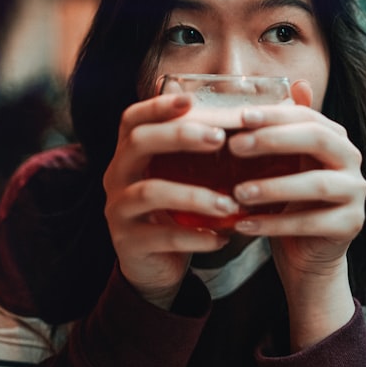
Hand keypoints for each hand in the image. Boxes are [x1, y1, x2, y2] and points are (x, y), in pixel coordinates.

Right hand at [102, 92, 238, 308]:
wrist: (154, 267)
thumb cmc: (176, 212)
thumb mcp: (182, 179)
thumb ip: (202, 152)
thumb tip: (249, 120)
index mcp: (129, 154)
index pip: (133, 119)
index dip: (157, 105)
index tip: (190, 99)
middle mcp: (116, 175)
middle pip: (138, 142)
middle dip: (179, 136)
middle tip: (218, 138)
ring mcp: (118, 209)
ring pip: (150, 191)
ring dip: (195, 195)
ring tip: (231, 204)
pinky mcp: (128, 243)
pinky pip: (162, 237)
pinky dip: (195, 237)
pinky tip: (222, 238)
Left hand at [226, 81, 365, 348]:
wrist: (308, 253)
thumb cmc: (289, 201)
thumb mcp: (284, 163)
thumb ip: (285, 127)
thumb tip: (296, 81)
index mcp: (334, 137)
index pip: (306, 116)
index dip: (274, 114)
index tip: (239, 117)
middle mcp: (351, 159)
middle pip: (317, 139)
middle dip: (274, 140)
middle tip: (235, 147)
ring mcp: (355, 193)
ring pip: (317, 185)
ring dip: (273, 187)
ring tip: (238, 193)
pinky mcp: (351, 224)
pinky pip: (311, 223)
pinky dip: (275, 224)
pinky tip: (244, 225)